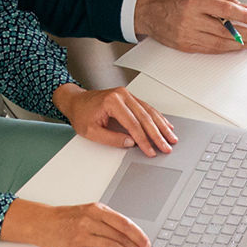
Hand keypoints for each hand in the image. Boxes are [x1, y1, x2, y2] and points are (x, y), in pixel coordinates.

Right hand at [1, 199, 151, 246]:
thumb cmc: (68, 218)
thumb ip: (108, 220)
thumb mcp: (89, 211)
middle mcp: (90, 221)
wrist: (44, 223)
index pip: (123, 223)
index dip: (138, 234)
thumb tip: (131, 235)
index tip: (147, 244)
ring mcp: (82, 236)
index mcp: (97, 210)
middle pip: (120, 236)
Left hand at [53, 83, 176, 156]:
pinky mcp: (129, 98)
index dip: (143, 140)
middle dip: (157, 134)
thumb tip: (131, 143)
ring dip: (161, 126)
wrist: (75, 101)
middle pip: (145, 117)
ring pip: (149, 112)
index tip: (150, 150)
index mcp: (113, 102)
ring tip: (171, 137)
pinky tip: (165, 125)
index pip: (133, 124)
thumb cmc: (81, 114)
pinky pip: (146, 108)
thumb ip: (112, 138)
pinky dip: (157, 118)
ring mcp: (127, 95)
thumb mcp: (92, 131)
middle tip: (166, 146)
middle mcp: (122, 96)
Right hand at [133, 0, 246, 52]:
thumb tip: (244, 8)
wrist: (148, 12)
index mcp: (194, 2)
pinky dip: (225, 49)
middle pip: (224, 30)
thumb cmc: (172, 0)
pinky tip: (236, 47)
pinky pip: (209, 49)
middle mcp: (190, 19)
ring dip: (238, 45)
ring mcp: (187, 35)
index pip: (224, 9)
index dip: (242, 16)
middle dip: (245, 34)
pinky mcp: (185, 46)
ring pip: (218, 43)